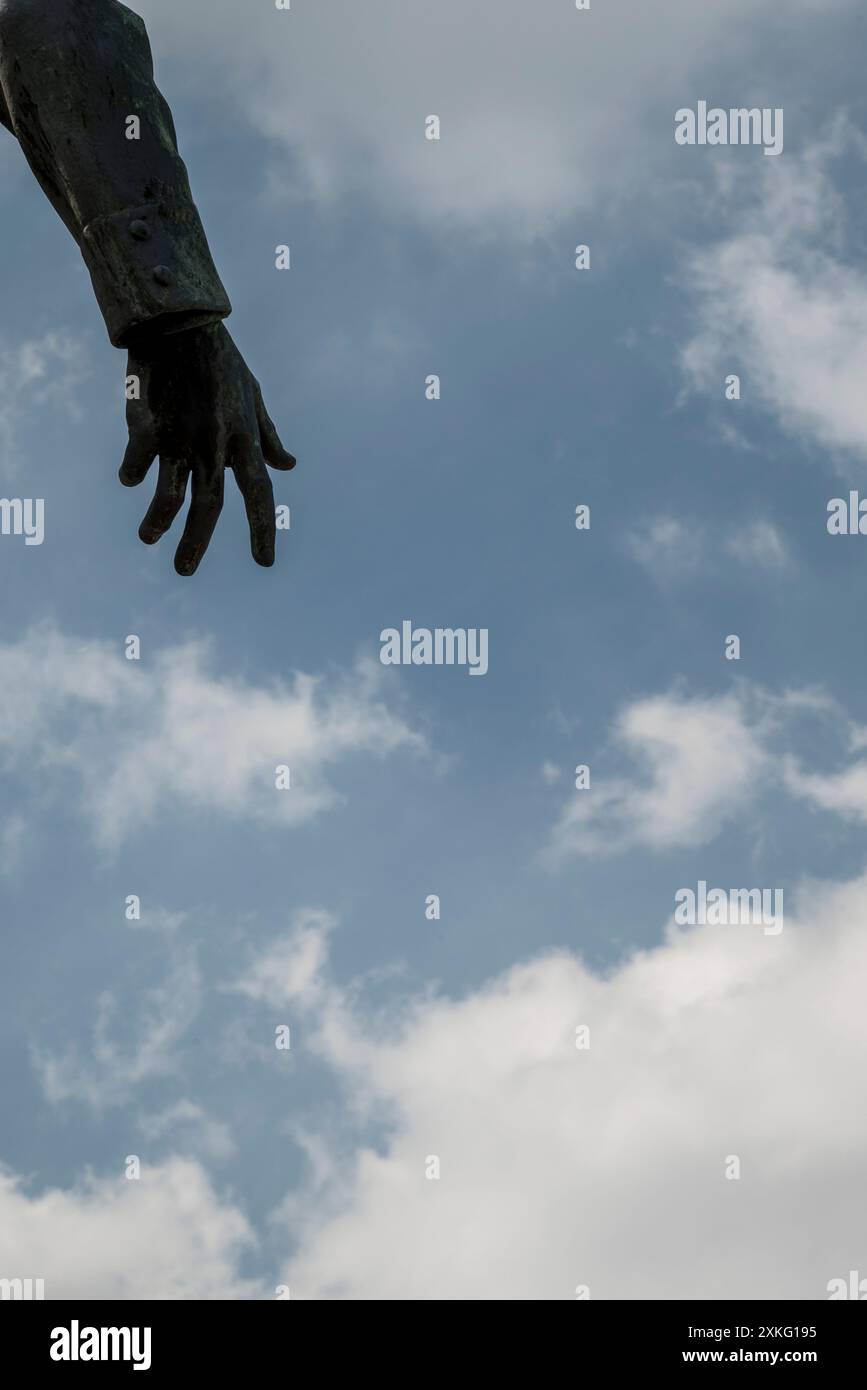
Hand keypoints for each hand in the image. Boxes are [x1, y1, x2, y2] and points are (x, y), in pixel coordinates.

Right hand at [119, 323, 295, 575]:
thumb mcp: (253, 395)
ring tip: (148, 538)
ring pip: (170, 497)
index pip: (260, 495)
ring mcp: (180, 437)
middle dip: (197, 544)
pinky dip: (131, 475)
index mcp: (243, 439)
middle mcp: (214, 444)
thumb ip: (268, 435)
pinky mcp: (146, 427)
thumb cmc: (219, 360)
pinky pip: (136, 464)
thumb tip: (289, 466)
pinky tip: (129, 480)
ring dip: (158, 524)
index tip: (265, 563)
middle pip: (210, 508)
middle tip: (185, 572)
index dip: (263, 531)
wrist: (178, 322)